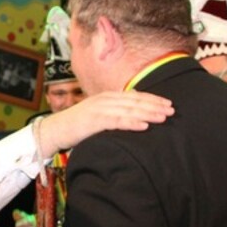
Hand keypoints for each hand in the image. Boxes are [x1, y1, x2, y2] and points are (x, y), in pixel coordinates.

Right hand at [36, 90, 173, 155]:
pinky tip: (144, 125)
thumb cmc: (78, 125)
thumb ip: (114, 111)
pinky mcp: (94, 121)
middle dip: (155, 105)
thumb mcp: (98, 114)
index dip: (152, 99)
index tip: (168, 103)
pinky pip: (117, 121)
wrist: (55, 130)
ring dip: (148, 113)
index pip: (134, 95)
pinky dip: (131, 122)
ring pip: (129, 110)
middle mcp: (105, 100)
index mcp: (107, 96)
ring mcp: (99, 109)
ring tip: (163, 117)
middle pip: (135, 101)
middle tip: (172, 110)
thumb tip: (134, 109)